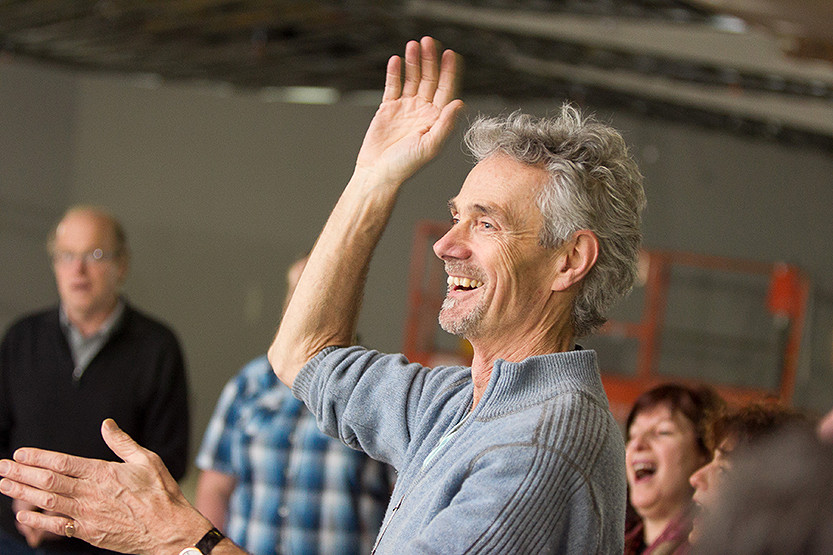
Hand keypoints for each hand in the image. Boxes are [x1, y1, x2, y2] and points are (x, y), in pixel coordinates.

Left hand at [0, 419, 214, 554]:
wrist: (169, 530)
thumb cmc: (162, 493)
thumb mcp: (147, 460)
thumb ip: (122, 442)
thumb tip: (106, 424)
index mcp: (103, 473)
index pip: (62, 462)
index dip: (38, 457)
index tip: (20, 453)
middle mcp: (91, 493)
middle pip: (48, 481)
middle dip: (21, 473)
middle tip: (1, 466)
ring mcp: (88, 515)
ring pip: (47, 502)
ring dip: (21, 493)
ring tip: (3, 485)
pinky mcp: (89, 533)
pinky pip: (56, 526)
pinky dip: (37, 520)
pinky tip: (22, 514)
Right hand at [355, 36, 463, 186]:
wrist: (377, 174)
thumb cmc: (405, 166)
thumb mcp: (429, 146)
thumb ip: (445, 125)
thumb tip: (460, 103)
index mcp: (437, 120)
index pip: (446, 90)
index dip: (449, 72)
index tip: (451, 54)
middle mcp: (424, 112)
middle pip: (430, 80)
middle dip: (431, 60)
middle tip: (429, 42)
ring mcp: (406, 109)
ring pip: (413, 79)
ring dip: (414, 62)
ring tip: (413, 45)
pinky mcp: (388, 108)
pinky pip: (393, 86)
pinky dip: (395, 72)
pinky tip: (396, 60)